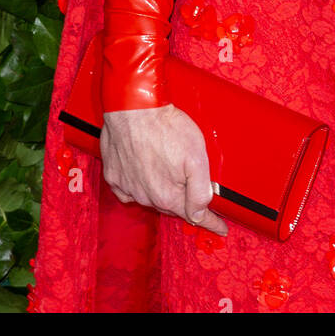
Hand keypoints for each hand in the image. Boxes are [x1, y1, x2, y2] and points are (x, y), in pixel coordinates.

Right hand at [100, 104, 228, 235]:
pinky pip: (128, 189)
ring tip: (169, 175)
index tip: (221, 228)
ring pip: (150, 197)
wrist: (133, 107)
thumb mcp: (196, 157)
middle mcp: (146, 195)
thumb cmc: (165, 127)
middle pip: (171, 205)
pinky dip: (138, 186)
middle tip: (195, 193)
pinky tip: (144, 175)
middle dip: (184, 202)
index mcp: (167, 195)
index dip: (211, 223)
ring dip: (161, 191)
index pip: (193, 215)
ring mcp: (127, 185)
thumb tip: (201, 213)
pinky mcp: (114, 173)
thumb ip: (200, 190)